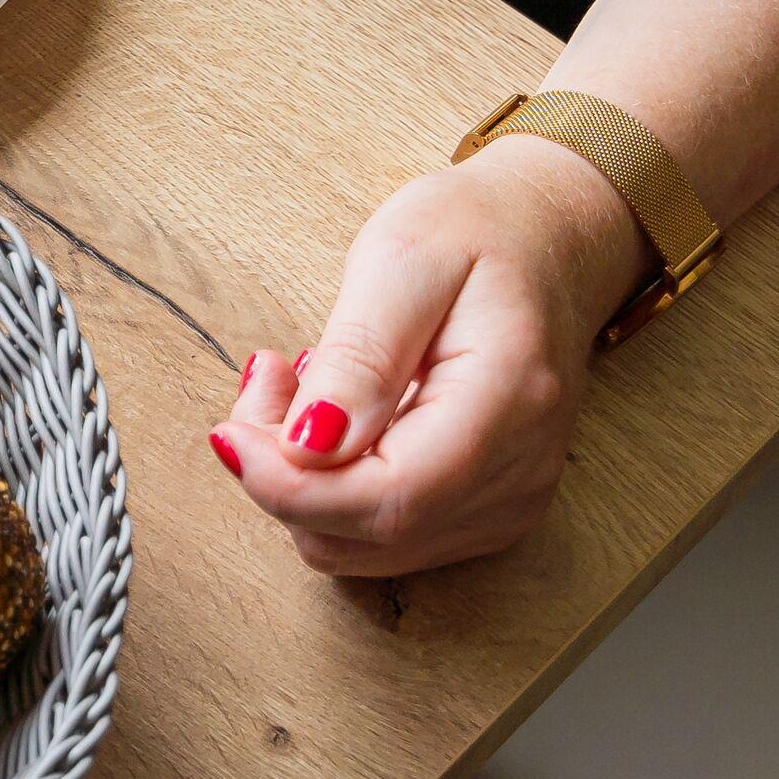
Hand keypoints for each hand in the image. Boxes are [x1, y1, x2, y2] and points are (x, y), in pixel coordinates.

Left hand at [208, 138, 651, 576]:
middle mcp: (517, 475)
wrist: (550, 239)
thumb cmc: (478, 234)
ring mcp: (506, 501)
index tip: (228, 432)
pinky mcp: (481, 508)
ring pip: (360, 544)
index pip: (389, 500)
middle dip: (283, 473)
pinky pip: (379, 532)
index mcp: (508, 407)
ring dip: (300, 480)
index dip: (289, 487)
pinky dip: (330, 486)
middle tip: (269, 378)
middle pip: (364, 533)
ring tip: (299, 385)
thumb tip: (308, 448)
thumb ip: (358, 359)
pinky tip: (331, 416)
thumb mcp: (403, 262)